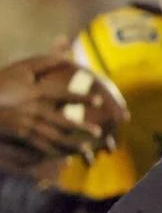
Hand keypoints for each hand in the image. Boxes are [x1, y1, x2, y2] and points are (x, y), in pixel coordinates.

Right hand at [0, 56, 121, 171]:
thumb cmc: (1, 83)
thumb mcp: (20, 70)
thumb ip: (44, 63)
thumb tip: (66, 55)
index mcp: (35, 91)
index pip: (63, 94)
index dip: (82, 98)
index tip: (100, 101)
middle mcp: (34, 108)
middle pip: (63, 121)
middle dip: (82, 128)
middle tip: (99, 132)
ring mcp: (27, 123)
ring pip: (54, 137)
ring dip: (72, 145)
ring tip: (88, 150)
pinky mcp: (21, 135)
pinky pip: (42, 146)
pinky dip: (55, 152)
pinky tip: (67, 156)